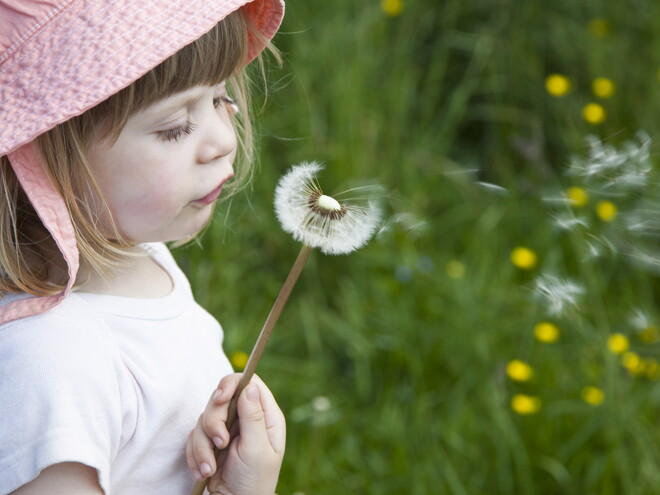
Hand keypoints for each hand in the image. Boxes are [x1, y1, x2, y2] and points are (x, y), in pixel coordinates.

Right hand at [186, 373, 285, 494]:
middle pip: (221, 397)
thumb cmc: (254, 480)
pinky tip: (205, 471)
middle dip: (214, 421)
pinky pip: (194, 436)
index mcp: (265, 416)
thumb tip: (250, 386)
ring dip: (203, 445)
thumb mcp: (257, 449)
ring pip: (204, 418)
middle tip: (220, 442)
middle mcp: (245, 418)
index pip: (248, 383)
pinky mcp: (210, 441)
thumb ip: (253, 417)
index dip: (231, 384)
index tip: (220, 398)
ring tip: (211, 468)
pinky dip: (196, 454)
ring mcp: (227, 428)